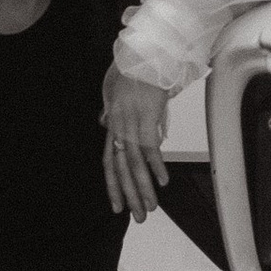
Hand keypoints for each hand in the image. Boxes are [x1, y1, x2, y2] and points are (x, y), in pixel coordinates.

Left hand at [101, 65, 172, 219]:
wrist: (143, 53)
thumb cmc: (132, 69)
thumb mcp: (113, 91)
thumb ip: (112, 110)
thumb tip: (108, 122)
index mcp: (113, 125)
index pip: (109, 163)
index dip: (113, 186)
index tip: (118, 206)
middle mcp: (119, 128)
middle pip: (122, 169)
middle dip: (129, 196)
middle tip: (137, 217)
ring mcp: (132, 123)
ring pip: (135, 163)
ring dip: (143, 188)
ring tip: (150, 207)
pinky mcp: (148, 116)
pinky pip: (151, 147)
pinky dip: (156, 166)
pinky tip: (162, 182)